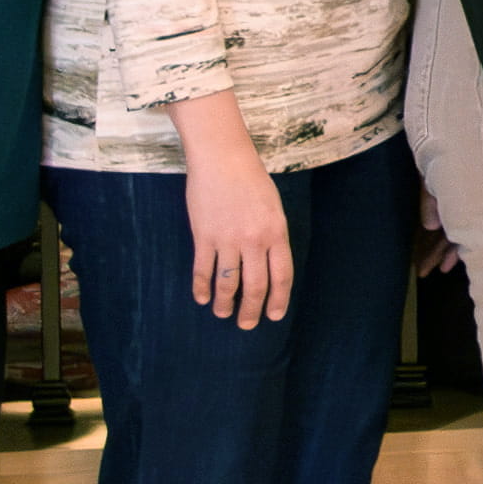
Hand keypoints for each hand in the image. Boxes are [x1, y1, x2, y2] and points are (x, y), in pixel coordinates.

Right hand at [185, 158, 294, 326]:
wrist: (222, 158)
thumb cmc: (251, 179)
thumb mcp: (273, 207)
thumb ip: (272, 236)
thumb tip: (268, 265)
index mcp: (276, 232)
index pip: (281, 276)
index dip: (278, 299)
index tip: (274, 315)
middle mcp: (254, 240)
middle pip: (255, 286)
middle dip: (251, 310)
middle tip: (247, 325)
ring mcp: (227, 239)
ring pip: (227, 283)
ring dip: (224, 304)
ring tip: (223, 314)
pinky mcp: (204, 236)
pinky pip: (203, 270)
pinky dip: (201, 287)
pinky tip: (201, 298)